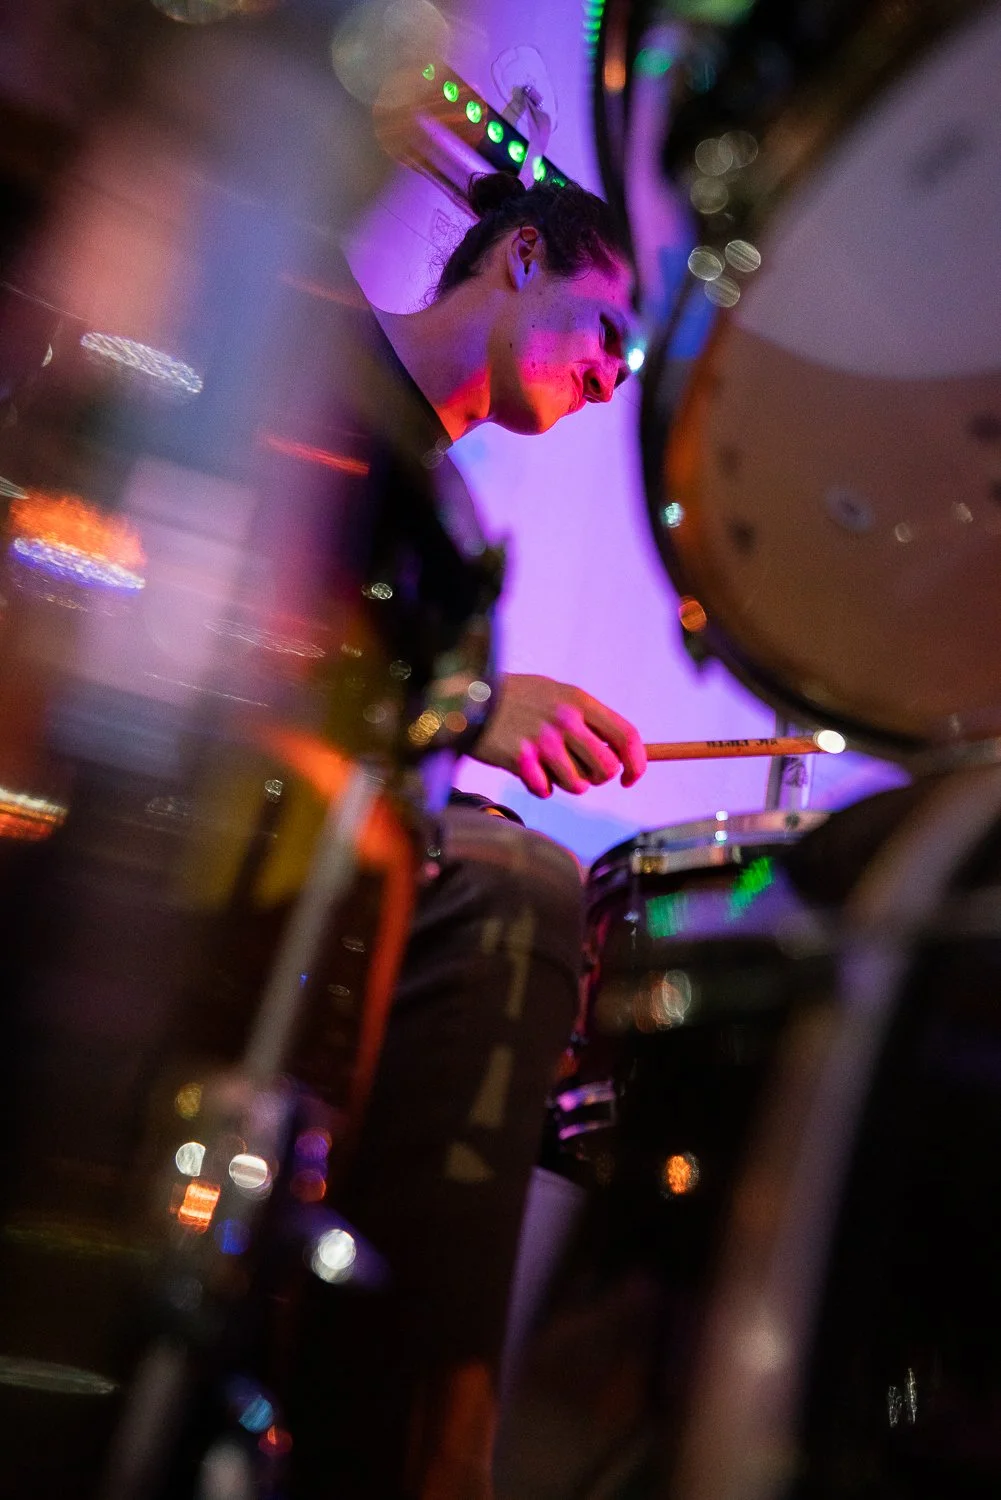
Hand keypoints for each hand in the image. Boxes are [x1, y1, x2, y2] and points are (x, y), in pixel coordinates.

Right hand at [470, 673, 645, 798]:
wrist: (468, 697)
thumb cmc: (516, 698)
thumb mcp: (556, 693)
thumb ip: (586, 718)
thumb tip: (620, 751)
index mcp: (580, 701)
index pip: (627, 736)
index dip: (637, 763)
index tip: (630, 777)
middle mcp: (566, 720)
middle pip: (606, 768)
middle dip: (597, 779)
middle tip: (581, 773)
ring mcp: (543, 741)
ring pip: (577, 785)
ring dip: (565, 783)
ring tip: (547, 767)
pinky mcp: (521, 759)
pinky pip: (545, 790)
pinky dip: (539, 786)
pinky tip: (525, 768)